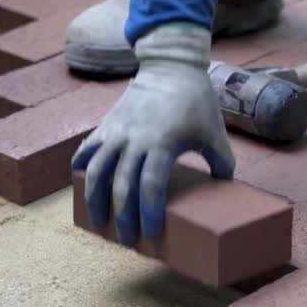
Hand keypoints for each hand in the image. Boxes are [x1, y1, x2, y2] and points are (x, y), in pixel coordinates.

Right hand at [71, 23, 235, 246]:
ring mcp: (117, 132)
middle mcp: (135, 139)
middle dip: (122, 217)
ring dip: (94, 199)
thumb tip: (226, 185)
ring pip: (96, 170)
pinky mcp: (107, 125)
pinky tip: (80, 183)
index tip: (151, 232)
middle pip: (121, 185)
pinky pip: (88, 149)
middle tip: (127, 240)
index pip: (150, 186)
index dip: (148, 212)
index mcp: (162, 143)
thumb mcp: (214, 131)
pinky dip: (81, 167)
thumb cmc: (196, 101)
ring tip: (97, 221)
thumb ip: (222, 161)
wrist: (170, 66)